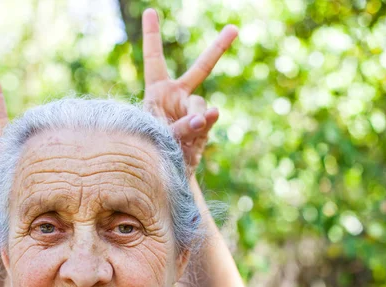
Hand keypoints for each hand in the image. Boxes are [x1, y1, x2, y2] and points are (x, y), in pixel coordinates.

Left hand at [142, 9, 237, 170]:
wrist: (166, 172)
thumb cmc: (150, 151)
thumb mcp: (157, 135)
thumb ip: (181, 125)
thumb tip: (208, 115)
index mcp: (157, 92)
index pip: (154, 60)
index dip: (153, 35)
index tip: (151, 11)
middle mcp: (177, 97)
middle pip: (200, 69)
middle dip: (218, 49)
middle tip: (234, 29)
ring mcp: (193, 111)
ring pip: (200, 104)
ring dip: (192, 117)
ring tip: (182, 133)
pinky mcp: (204, 125)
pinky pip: (209, 117)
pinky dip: (205, 121)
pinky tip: (202, 125)